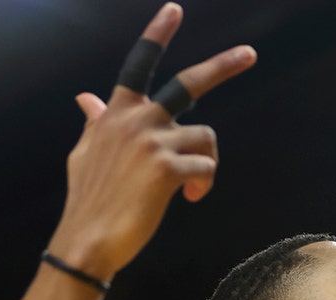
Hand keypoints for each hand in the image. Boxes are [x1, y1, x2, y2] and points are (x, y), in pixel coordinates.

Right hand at [47, 2, 256, 278]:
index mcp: (117, 114)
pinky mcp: (167, 168)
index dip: (156, 36)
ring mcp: (152, 142)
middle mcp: (136, 120)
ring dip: (205, 163)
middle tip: (250, 54)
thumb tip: (85, 97)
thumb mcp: (85, 154)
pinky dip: (203, 184)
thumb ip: (95, 123)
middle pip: (189, 83)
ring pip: (205, 139)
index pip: (139, 65)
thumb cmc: (90, 200)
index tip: (174, 10)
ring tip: (191, 186)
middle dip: (223, 65)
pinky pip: (206, 168)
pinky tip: (189, 197)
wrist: (87, 241)